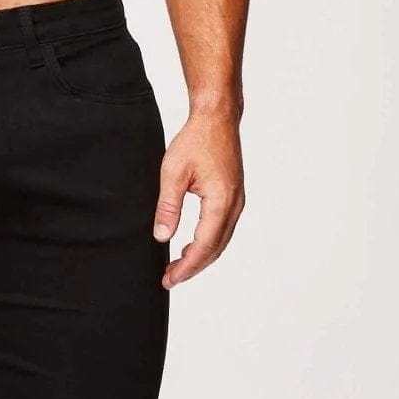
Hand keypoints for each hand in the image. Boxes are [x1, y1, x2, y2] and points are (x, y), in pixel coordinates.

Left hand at [153, 110, 244, 287]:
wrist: (216, 119)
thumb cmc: (195, 141)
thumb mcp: (173, 173)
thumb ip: (168, 206)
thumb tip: (162, 237)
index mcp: (220, 201)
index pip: (204, 245)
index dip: (186, 266)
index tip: (169, 279)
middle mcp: (234, 205)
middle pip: (215, 249)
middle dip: (192, 267)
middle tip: (169, 279)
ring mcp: (237, 201)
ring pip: (220, 241)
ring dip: (200, 257)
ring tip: (176, 267)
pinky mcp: (234, 196)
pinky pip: (222, 229)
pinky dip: (208, 243)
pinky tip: (190, 246)